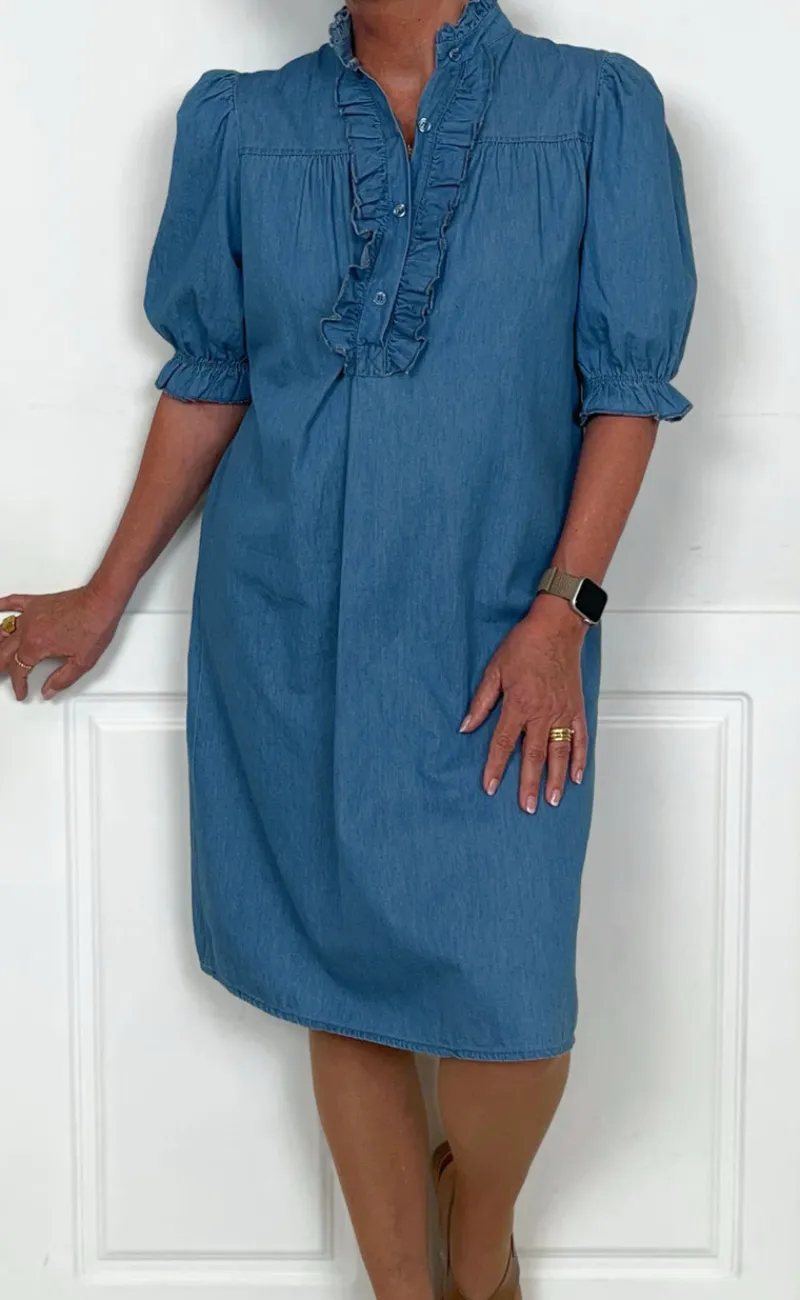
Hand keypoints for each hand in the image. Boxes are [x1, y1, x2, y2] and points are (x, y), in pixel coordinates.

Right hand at [0, 583, 124, 701]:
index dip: (18, 684)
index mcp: (37, 645)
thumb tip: (48, 690)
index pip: (19, 670)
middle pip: (5, 652)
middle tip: (3, 676)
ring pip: (4, 631)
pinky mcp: (37, 603)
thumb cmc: (94, 625)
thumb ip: (62, 679)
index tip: (21, 691)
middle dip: (2, 668)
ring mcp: (31, 614)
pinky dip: (1, 606)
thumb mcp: (82, 662)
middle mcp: (29, 629)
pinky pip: (13, 602)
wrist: (101, 601)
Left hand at [460, 595, 588, 812]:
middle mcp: (543, 713)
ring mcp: (563, 713)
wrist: (557, 628)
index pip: (504, 743)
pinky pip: (580, 739)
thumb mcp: (495, 670)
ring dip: (555, 779)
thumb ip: (481, 701)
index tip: (490, 786)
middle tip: (525, 807)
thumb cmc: (525, 645)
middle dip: (528, 784)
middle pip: (534, 756)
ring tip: (550, 801)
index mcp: (519, 704)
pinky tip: (575, 777)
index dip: (495, 767)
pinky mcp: (577, 709)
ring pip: (559, 753)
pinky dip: (579, 759)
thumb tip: (466, 726)